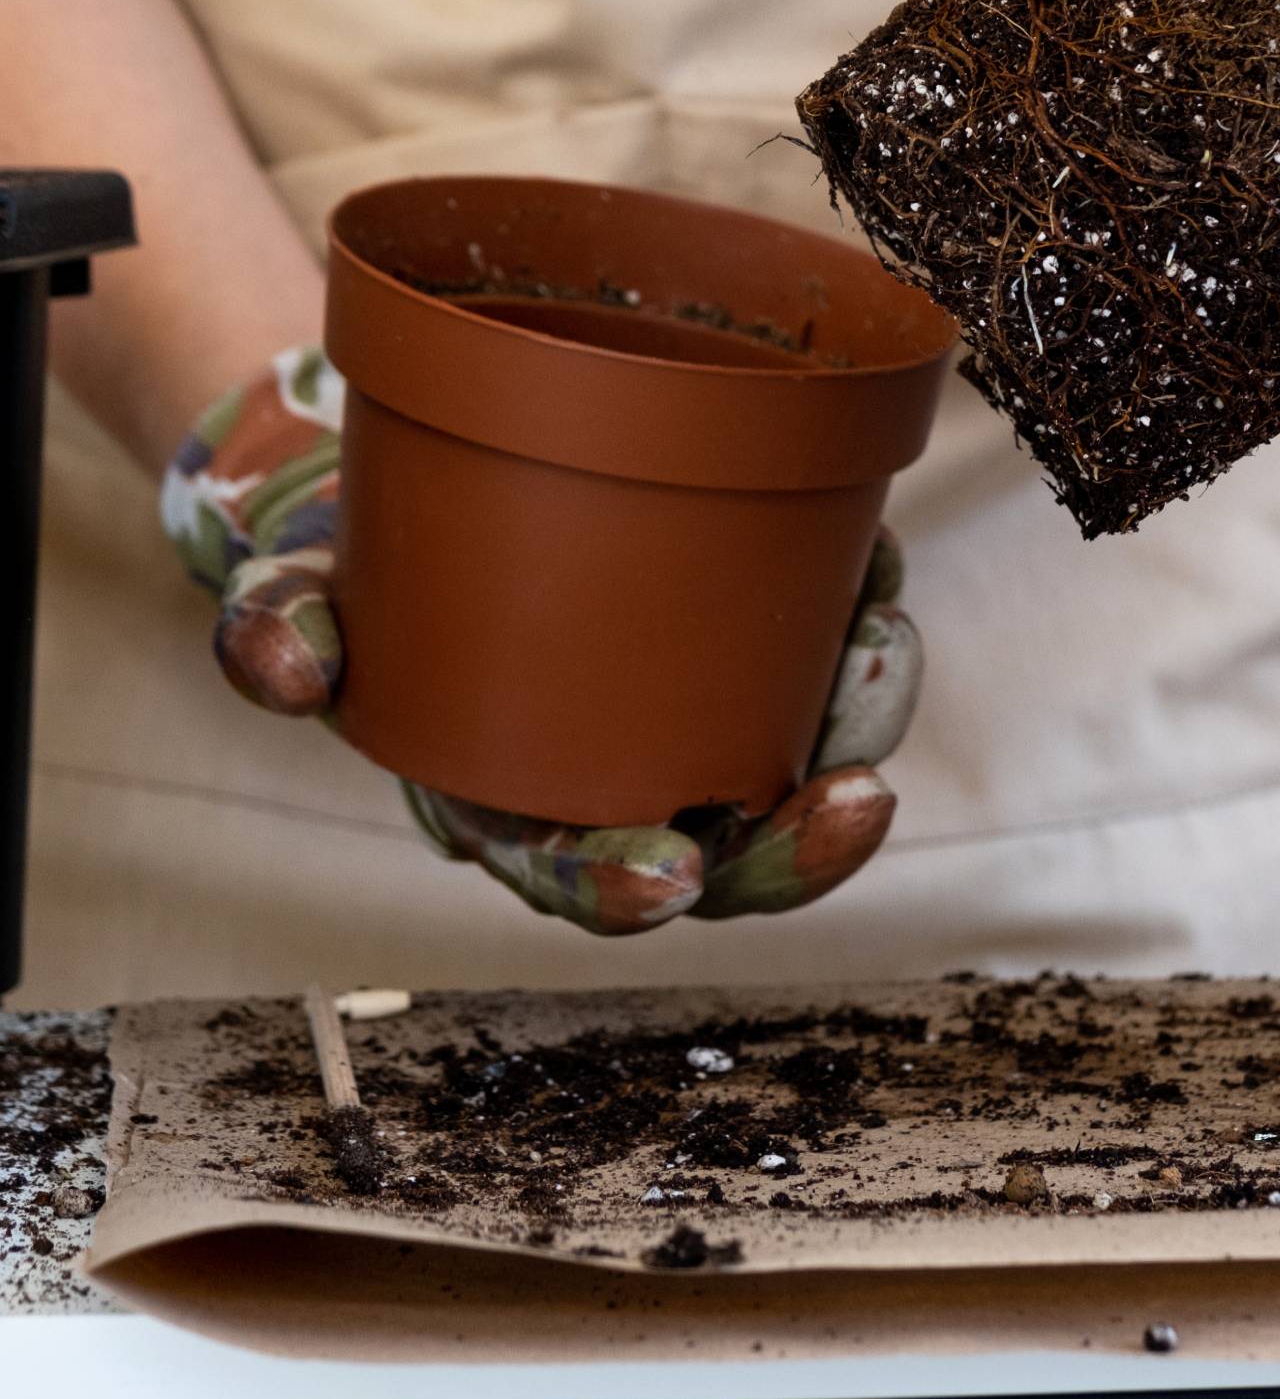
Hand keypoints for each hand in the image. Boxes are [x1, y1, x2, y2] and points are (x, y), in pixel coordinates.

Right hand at [161, 348, 918, 934]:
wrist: (393, 503)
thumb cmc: (345, 576)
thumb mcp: (289, 597)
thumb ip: (277, 632)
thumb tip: (281, 668)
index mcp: (510, 808)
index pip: (582, 883)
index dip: (628, 895)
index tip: (671, 878)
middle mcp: (611, 781)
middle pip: (728, 853)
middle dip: (803, 844)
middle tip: (860, 795)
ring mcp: (683, 713)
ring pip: (795, 756)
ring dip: (856, 719)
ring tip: (882, 643)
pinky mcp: (733, 636)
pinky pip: (812, 654)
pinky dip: (850, 618)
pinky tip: (874, 571)